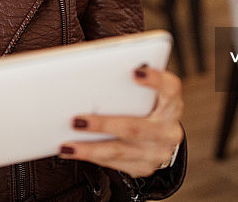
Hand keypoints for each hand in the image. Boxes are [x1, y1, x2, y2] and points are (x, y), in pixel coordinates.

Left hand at [58, 66, 183, 177]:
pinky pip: (115, 163)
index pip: (170, 88)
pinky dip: (91, 156)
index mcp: (171, 103)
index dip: (155, 79)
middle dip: (103, 124)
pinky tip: (72, 151)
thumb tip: (85, 73)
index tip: (135, 71)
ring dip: (90, 148)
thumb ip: (124, 81)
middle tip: (77, 120)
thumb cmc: (142, 104)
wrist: (157, 137)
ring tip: (67, 144)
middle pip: (135, 127)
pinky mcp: (145, 167)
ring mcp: (158, 152)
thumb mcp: (142, 92)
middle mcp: (169, 130)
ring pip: (120, 150)